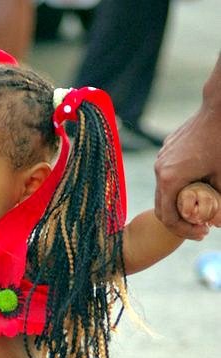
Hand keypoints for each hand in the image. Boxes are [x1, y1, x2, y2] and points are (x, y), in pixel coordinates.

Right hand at [154, 60, 220, 238]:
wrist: (218, 107)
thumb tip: (219, 224)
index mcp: (170, 180)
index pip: (169, 218)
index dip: (184, 230)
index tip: (202, 233)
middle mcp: (160, 170)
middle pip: (162, 207)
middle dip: (180, 221)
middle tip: (200, 227)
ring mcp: (161, 159)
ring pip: (164, 192)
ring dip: (179, 203)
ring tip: (199, 209)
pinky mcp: (166, 150)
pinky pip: (167, 176)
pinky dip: (179, 187)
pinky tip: (197, 186)